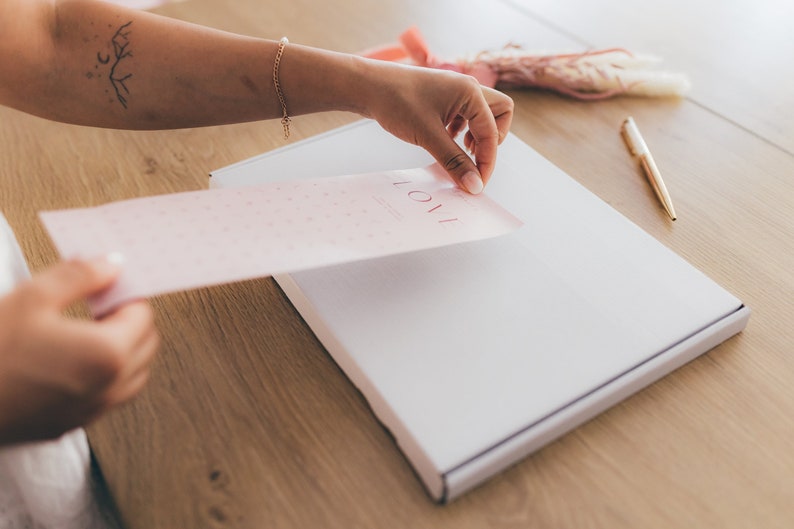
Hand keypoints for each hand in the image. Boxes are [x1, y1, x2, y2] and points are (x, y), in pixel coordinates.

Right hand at [0, 257, 158, 444]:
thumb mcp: (32, 297)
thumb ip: (80, 276)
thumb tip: (111, 265)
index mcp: (107, 354)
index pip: (143, 316)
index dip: (125, 295)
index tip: (105, 285)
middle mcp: (108, 388)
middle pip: (146, 346)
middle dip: (130, 321)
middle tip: (97, 304)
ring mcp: (90, 411)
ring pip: (132, 375)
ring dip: (122, 349)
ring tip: (85, 330)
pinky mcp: (68, 425)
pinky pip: (107, 397)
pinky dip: (104, 376)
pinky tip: (70, 360)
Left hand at [356, 58, 513, 192]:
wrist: (368, 86)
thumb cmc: (396, 102)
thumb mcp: (428, 137)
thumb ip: (454, 162)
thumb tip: (474, 185)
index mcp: (470, 92)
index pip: (492, 133)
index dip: (487, 161)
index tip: (476, 183)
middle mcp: (467, 88)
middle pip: (499, 114)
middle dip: (492, 139)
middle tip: (473, 157)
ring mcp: (456, 91)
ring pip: (482, 115)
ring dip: (477, 135)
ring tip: (458, 149)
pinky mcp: (444, 97)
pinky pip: (465, 115)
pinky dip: (462, 130)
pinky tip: (445, 139)